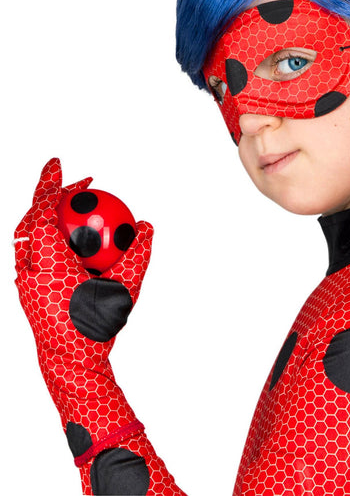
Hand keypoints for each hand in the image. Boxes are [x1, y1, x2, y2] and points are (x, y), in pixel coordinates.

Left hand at [14, 158, 152, 439]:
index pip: (41, 213)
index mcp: (47, 263)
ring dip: (47, 215)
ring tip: (72, 205)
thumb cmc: (97, 325)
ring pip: (29, 236)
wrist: (70, 361)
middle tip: (69, 179)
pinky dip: (51, 236)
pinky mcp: (28, 288)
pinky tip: (73, 239)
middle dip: (46, 193)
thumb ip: (137, 255)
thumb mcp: (124, 288)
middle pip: (30, 219)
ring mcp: (25, 279)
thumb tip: (147, 226)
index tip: (61, 165)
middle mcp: (29, 268)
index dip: (49, 185)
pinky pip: (36, 252)